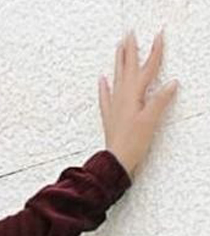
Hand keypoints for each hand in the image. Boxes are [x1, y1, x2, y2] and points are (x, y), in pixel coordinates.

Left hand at [99, 28, 179, 178]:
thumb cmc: (132, 144)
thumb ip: (160, 101)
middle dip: (130, 50)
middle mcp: (122, 97)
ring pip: (117, 77)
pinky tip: (102, 79)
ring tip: (118, 48)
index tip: (159, 36)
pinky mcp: (110, 117)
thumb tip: (171, 84)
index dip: (155, 52)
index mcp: (133, 95)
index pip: (147, 68)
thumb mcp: (150, 120)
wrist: (115, 162)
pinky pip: (106, 96)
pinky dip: (104, 86)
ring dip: (118, 62)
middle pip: (127, 68)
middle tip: (129, 34)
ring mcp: (115, 106)